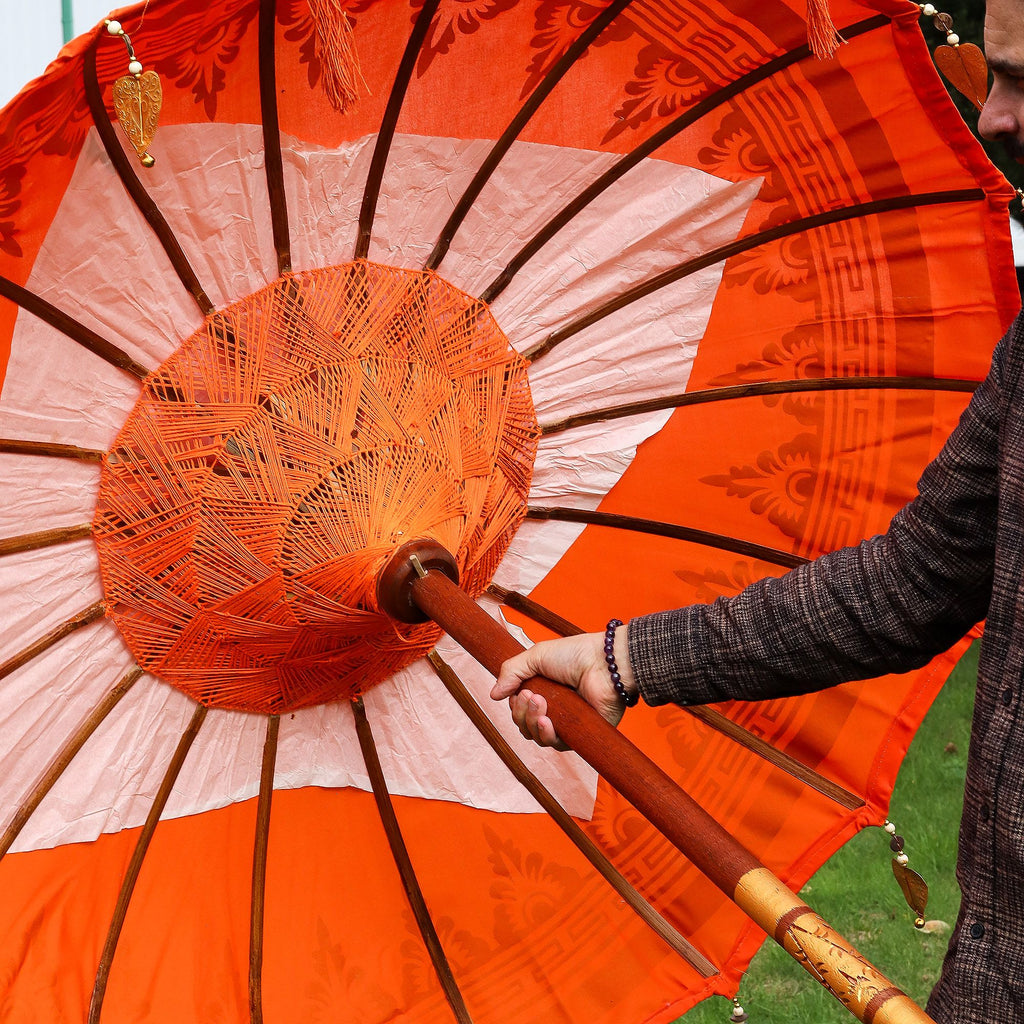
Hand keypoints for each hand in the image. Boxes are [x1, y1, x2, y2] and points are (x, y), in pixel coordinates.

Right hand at [490, 626, 636, 748]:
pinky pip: (557, 745)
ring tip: (541, 704)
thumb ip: (511, 672)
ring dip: (531, 722)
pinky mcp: (581, 734)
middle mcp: (555, 708)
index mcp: (544, 691)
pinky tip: (546, 721)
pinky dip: (546, 734)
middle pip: (525, 726)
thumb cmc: (575, 655)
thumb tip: (493, 695)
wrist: (605, 663)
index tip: (519, 694)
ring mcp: (568, 722)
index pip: (520, 710)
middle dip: (521, 713)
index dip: (515, 707)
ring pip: (538, 738)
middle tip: (531, 696)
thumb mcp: (535, 656)